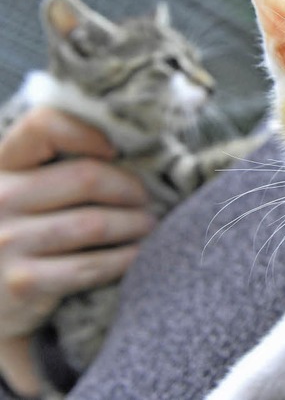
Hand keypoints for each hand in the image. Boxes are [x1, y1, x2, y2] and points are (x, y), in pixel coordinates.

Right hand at [0, 108, 153, 395]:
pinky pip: (91, 265)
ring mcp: (7, 241)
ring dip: (134, 224)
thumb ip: (57, 169)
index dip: (87, 131)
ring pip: (95, 223)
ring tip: (148, 224)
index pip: (43, 125)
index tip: (116, 150)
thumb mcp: (24, 193)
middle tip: (147, 199)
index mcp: (1, 166)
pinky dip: (124, 259)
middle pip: (86, 177)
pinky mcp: (24, 282)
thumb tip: (129, 154)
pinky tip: (137, 254)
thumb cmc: (20, 237)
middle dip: (130, 188)